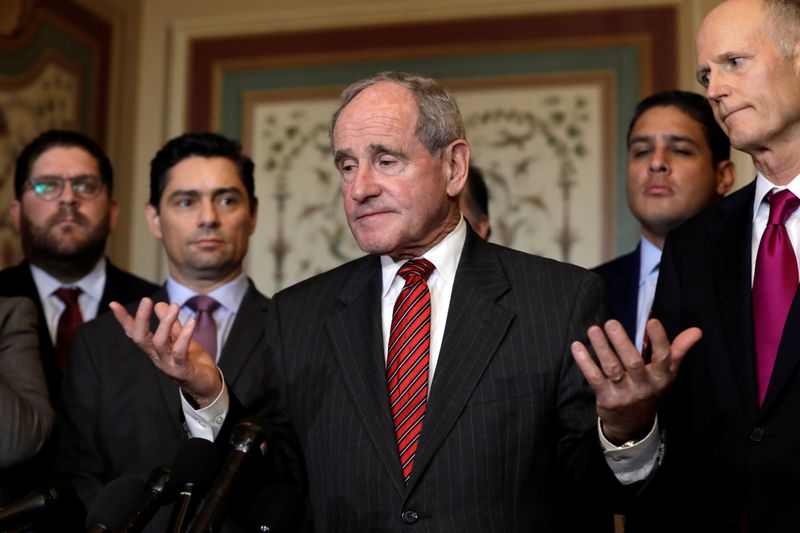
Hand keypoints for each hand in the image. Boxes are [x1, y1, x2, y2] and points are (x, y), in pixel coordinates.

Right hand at [110, 298, 222, 407]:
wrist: (207, 385)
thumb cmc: (192, 362)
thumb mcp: (181, 339)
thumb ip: (171, 325)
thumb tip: (160, 304)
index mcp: (154, 349)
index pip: (135, 333)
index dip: (124, 320)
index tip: (113, 304)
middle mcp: (156, 357)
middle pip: (141, 338)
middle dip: (141, 319)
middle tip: (146, 300)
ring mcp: (167, 365)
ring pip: (159, 343)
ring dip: (166, 323)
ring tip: (175, 306)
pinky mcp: (181, 370)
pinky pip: (180, 352)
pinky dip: (185, 336)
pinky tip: (192, 322)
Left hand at [571, 318, 701, 443]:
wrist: (632, 423)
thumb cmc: (650, 388)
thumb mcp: (667, 373)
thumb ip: (678, 350)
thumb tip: (696, 330)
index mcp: (662, 377)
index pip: (663, 357)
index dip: (660, 339)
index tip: (652, 320)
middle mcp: (644, 386)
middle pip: (634, 362)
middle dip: (622, 342)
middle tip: (611, 322)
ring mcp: (625, 393)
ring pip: (612, 368)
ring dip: (602, 348)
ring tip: (593, 329)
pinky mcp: (606, 398)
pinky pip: (594, 378)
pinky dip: (585, 362)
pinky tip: (577, 346)